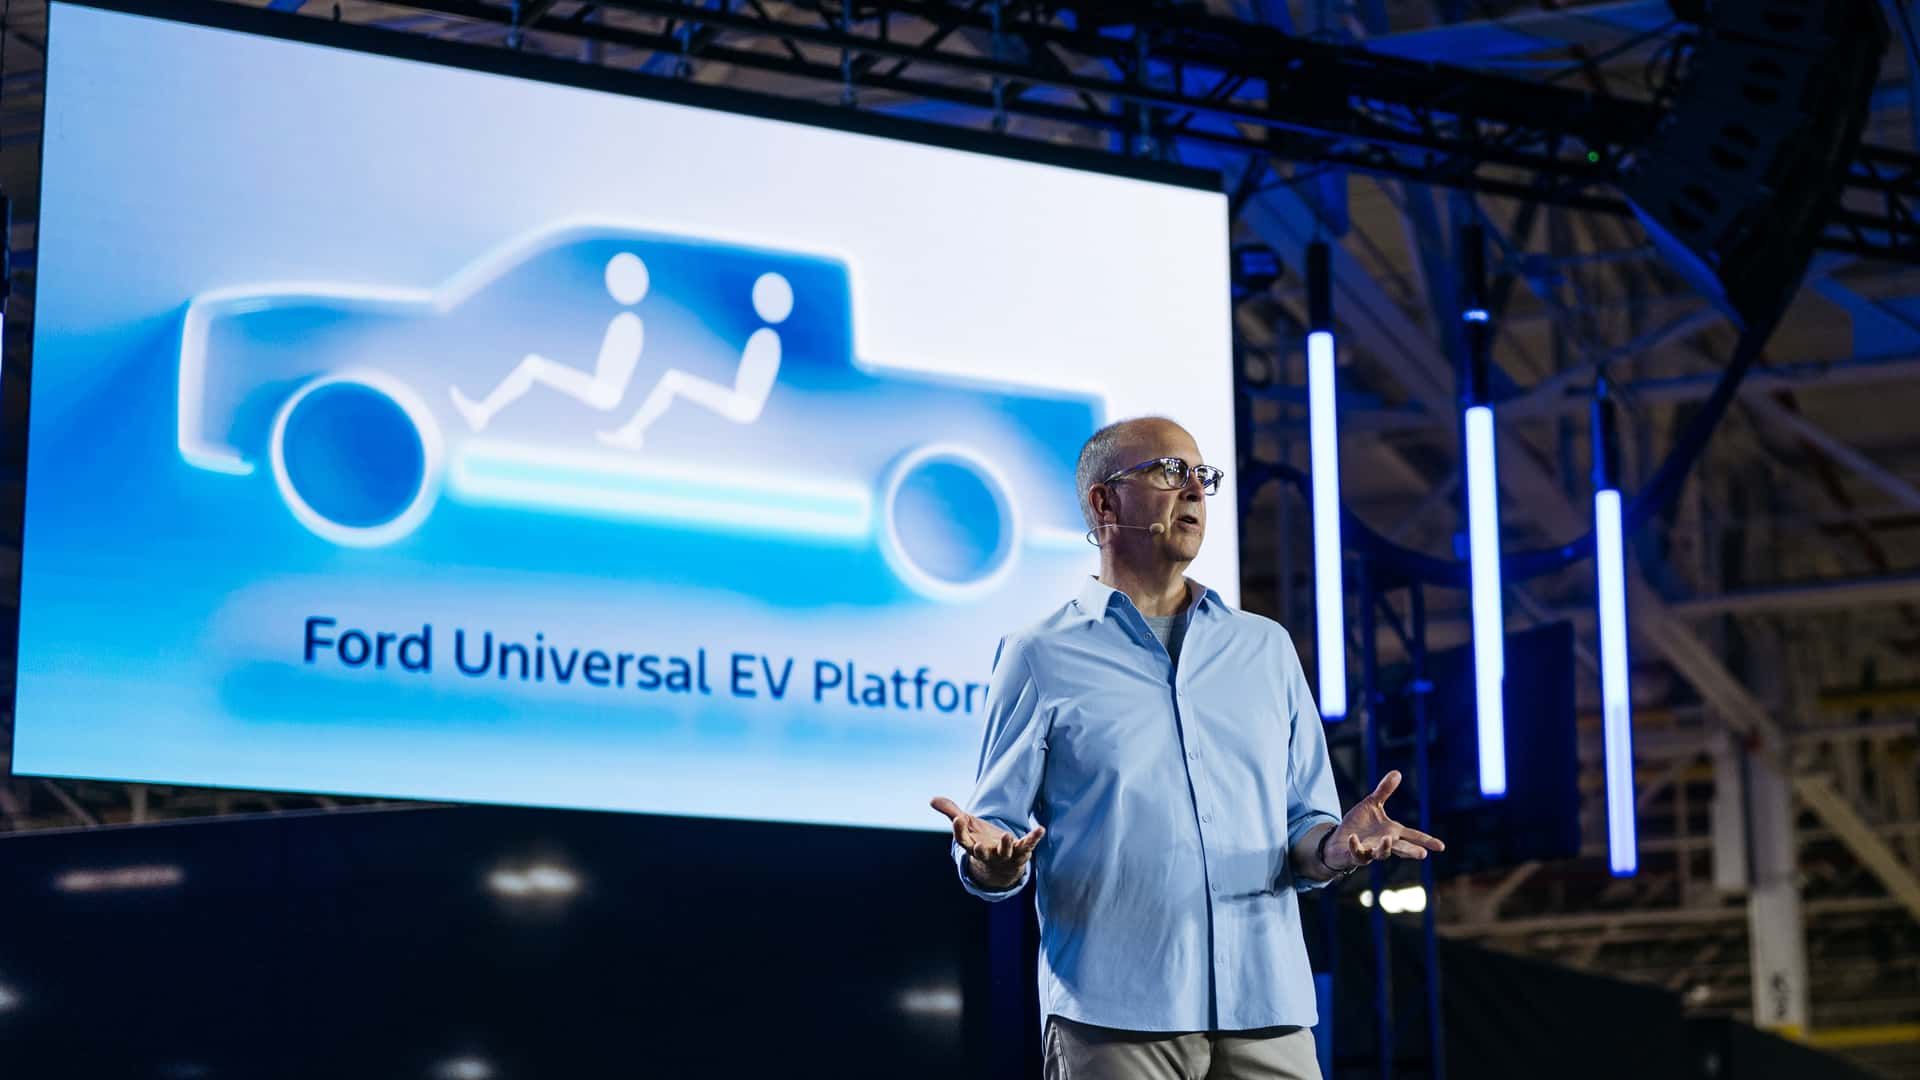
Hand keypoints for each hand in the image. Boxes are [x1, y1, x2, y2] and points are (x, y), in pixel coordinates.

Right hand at [930, 796, 1044, 889]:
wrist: (1002, 865)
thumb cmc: (981, 841)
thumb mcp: (967, 825)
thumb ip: (951, 811)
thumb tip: (932, 799)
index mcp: (972, 846)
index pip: (963, 841)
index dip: (958, 830)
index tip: (957, 818)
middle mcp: (987, 854)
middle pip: (982, 853)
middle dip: (982, 850)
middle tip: (980, 845)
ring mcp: (1005, 855)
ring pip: (1005, 852)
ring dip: (1006, 845)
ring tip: (1008, 835)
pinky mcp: (1021, 852)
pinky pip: (1027, 845)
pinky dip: (1034, 838)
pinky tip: (1040, 828)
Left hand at [1325, 771, 1444, 872]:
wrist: (1339, 839)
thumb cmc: (1359, 824)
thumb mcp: (1372, 804)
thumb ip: (1384, 791)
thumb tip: (1397, 772)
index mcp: (1392, 832)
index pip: (1413, 836)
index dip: (1427, 841)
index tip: (1441, 847)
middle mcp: (1384, 844)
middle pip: (1401, 849)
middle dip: (1411, 852)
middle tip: (1423, 855)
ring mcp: (1371, 851)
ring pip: (1381, 854)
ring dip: (1384, 848)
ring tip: (1388, 839)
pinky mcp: (1355, 855)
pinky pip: (1357, 853)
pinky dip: (1356, 846)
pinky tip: (1353, 837)